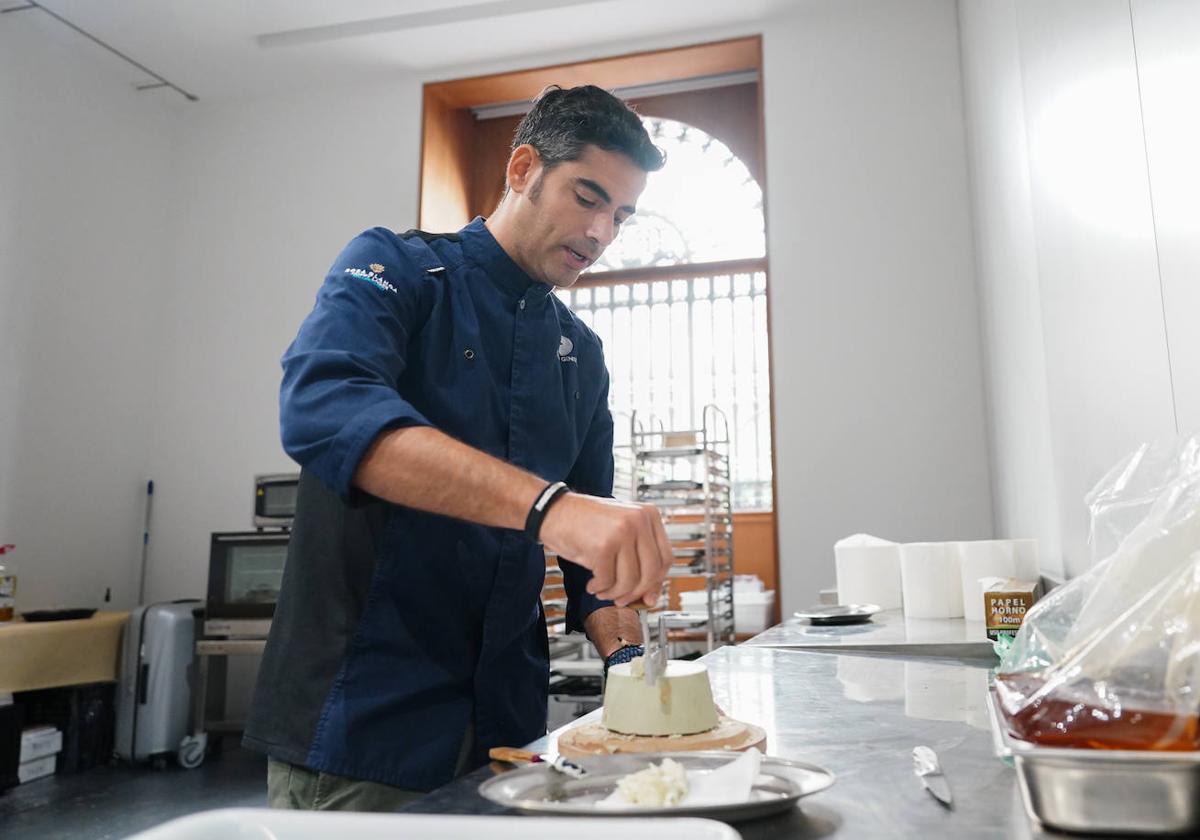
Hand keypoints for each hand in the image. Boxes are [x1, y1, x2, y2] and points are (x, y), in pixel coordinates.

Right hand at [540, 492, 672, 606]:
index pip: (666, 558)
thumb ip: (639, 561)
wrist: (552, 511)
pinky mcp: (603, 546)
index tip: (646, 594)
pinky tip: (592, 583)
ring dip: (614, 593)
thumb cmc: (584, 523)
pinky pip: (608, 581)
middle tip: (621, 599)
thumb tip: (651, 597)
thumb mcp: (619, 535)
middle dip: (635, 592)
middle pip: (652, 572)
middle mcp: (639, 520)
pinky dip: (599, 589)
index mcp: (649, 514)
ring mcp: (622, 532)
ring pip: (630, 581)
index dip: (656, 582)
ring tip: (602, 589)